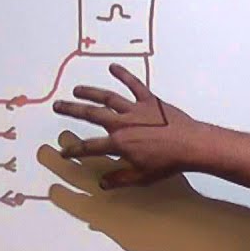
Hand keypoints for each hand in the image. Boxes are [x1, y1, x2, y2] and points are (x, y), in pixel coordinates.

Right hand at [52, 63, 201, 188]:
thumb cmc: (168, 163)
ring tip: (77, 89)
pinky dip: (124, 75)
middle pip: (91, 114)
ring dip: (90, 92)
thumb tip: (102, 183)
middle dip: (72, 110)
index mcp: (119, 143)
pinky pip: (134, 85)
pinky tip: (113, 67)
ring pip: (107, 97)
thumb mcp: (142, 177)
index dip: (74, 150)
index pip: (90, 147)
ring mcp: (135, 109)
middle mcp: (122, 123)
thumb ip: (120, 179)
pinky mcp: (150, 101)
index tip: (63, 151)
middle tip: (57, 105)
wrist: (191, 145)